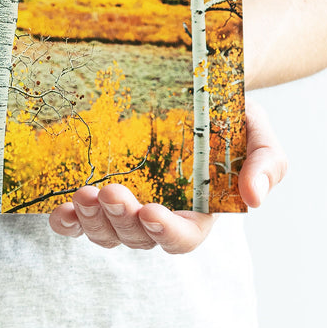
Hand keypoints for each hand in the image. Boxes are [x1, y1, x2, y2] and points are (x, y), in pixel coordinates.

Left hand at [47, 96, 286, 251]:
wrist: (194, 89)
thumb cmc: (229, 118)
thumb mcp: (258, 135)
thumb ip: (266, 165)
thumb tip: (254, 198)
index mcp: (197, 213)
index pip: (182, 238)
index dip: (166, 232)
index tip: (152, 212)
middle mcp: (158, 218)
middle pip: (137, 237)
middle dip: (122, 220)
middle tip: (112, 193)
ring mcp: (125, 210)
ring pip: (105, 233)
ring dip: (92, 221)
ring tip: (83, 193)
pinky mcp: (98, 196)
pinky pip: (78, 223)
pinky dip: (67, 223)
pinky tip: (60, 208)